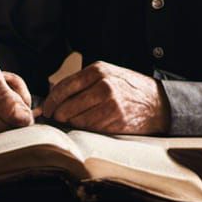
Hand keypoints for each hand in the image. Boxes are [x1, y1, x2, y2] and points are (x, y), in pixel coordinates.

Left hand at [42, 61, 168, 133]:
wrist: (157, 102)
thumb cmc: (127, 88)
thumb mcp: (106, 74)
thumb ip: (82, 83)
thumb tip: (52, 97)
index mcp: (98, 71)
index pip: (63, 87)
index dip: (50, 101)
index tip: (45, 109)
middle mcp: (104, 86)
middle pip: (67, 106)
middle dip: (58, 115)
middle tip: (56, 118)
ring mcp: (111, 105)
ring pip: (77, 120)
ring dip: (71, 123)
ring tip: (74, 121)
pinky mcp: (116, 122)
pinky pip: (91, 129)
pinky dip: (86, 129)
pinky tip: (89, 125)